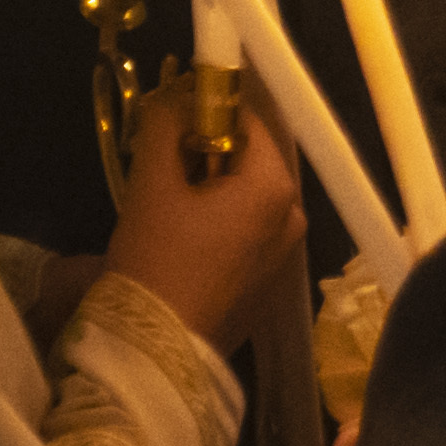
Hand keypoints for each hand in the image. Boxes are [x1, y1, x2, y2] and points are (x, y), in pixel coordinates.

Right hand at [101, 94, 310, 362]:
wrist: (157, 351)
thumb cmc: (156, 260)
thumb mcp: (152, 184)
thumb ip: (165, 127)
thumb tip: (175, 95)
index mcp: (274, 186)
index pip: (247, 120)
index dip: (206, 108)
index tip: (168, 110)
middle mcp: (292, 216)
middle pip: (248, 160)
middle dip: (204, 151)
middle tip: (157, 159)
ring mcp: (283, 255)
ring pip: (244, 199)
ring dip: (207, 188)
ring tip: (161, 200)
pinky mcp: (266, 286)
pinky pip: (244, 235)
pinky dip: (216, 224)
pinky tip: (178, 238)